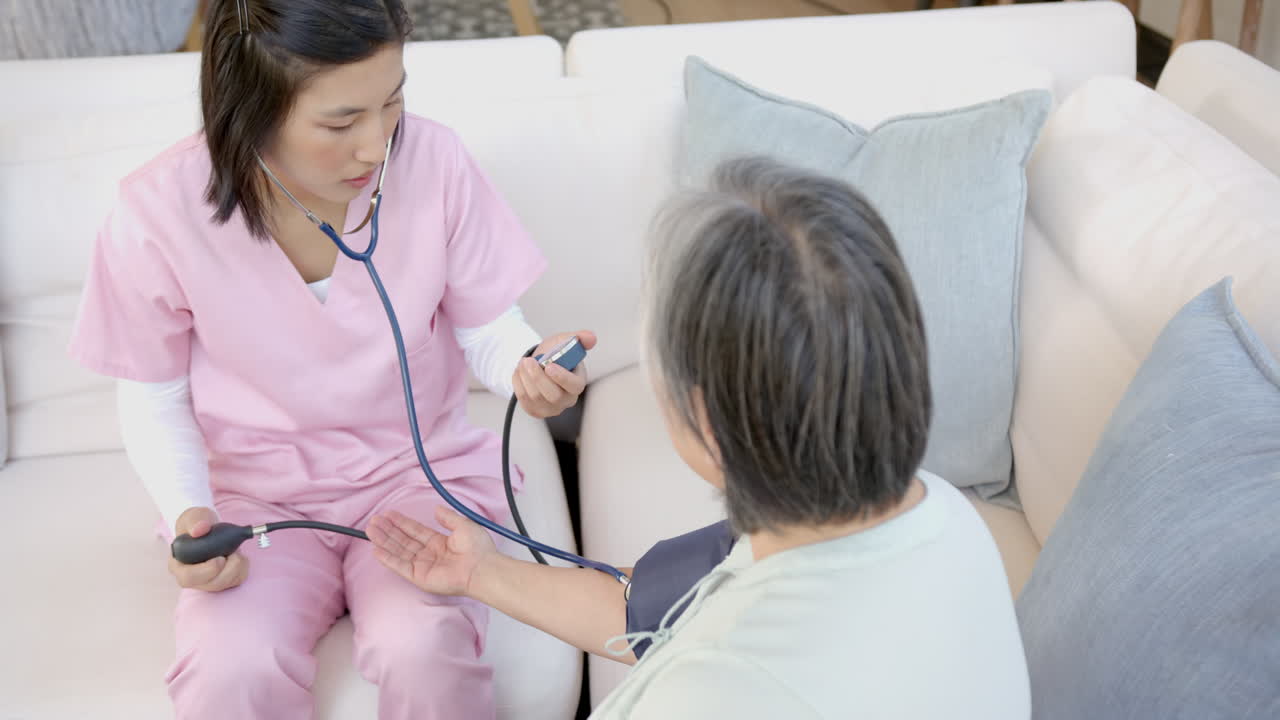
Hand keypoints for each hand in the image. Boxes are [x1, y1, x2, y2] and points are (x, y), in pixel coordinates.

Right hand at [168, 506, 248, 591]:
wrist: (209, 528)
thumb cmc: (197, 523)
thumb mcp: (193, 516)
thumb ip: (195, 521)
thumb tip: (199, 529)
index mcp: (178, 565)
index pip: (188, 577)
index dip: (206, 571)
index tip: (219, 558)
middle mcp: (192, 577)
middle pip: (210, 584)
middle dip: (227, 570)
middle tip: (234, 553)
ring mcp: (208, 581)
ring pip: (225, 584)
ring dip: (237, 567)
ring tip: (235, 550)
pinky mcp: (223, 580)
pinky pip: (237, 580)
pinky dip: (243, 567)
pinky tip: (239, 555)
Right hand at [368, 506, 498, 596]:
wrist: (482, 568)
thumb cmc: (477, 548)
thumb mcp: (463, 525)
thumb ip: (447, 517)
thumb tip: (436, 509)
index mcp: (439, 542)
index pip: (415, 531)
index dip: (401, 522)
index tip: (388, 514)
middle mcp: (429, 554)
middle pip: (403, 540)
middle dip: (388, 530)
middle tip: (373, 521)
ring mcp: (423, 566)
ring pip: (398, 551)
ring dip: (384, 541)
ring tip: (370, 530)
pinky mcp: (420, 577)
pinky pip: (400, 566)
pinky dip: (388, 558)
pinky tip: (376, 550)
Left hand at [514, 330, 596, 418]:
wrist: (540, 364)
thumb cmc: (555, 354)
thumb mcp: (565, 342)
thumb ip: (579, 338)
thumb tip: (590, 338)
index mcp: (577, 383)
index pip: (574, 386)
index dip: (562, 377)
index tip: (549, 366)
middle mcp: (566, 400)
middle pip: (553, 396)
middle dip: (538, 378)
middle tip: (528, 361)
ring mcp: (550, 408)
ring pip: (535, 397)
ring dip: (525, 378)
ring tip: (523, 362)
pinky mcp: (535, 410)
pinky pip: (524, 399)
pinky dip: (518, 383)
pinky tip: (520, 371)